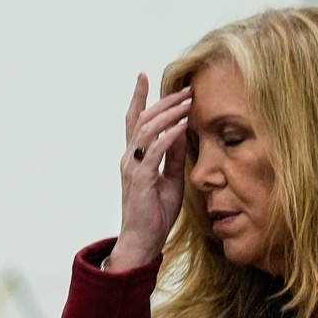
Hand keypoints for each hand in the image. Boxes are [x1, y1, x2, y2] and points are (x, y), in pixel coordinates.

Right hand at [107, 72, 190, 271]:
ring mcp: (133, 168)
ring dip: (169, 114)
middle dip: (164, 102)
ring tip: (187, 103)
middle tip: (185, 90)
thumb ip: (174, 156)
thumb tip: (182, 132)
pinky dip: (169, 137)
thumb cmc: (155, 214)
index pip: (134, 121)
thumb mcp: (171, 180)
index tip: (144, 76)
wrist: (142, 242)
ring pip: (147, 130)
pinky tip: (183, 127)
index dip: (138, 97)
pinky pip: (155, 152)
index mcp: (134, 158)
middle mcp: (129, 159)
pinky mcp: (141, 180)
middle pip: (143, 120)